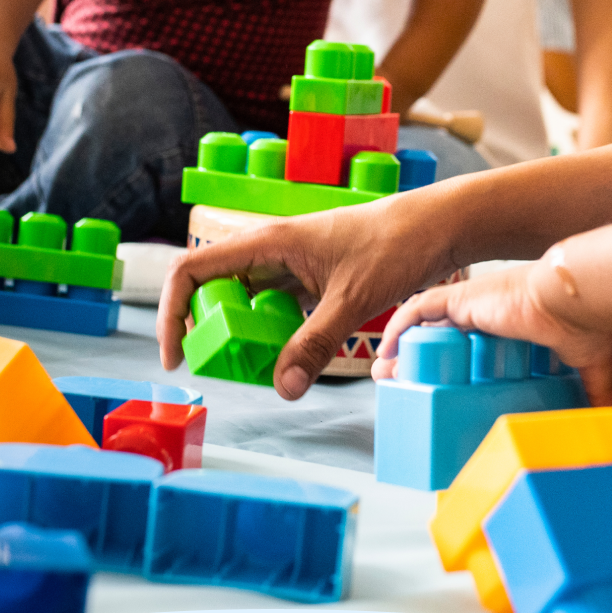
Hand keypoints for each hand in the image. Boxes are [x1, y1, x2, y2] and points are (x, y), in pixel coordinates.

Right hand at [156, 197, 454, 397]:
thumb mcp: (353, 299)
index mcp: (267, 242)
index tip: (177, 354)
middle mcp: (271, 249)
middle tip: (225, 368)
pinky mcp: (313, 277)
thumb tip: (282, 388)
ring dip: (241, 334)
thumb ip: (314, 343)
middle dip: (208, 329)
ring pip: (245, 300)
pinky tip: (289, 355)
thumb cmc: (397, 245)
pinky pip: (275, 307)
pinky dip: (272, 332)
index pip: (191, 270)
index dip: (172, 311)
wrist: (439, 225)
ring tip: (256, 367)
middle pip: (213, 289)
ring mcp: (292, 263)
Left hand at [371, 251, 611, 406]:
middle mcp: (484, 311)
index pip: (470, 338)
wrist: (575, 299)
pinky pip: (417, 309)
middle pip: (439, 333)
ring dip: (401, 345)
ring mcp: (470, 303)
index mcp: (508, 323)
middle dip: (415, 357)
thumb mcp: (589, 363)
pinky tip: (387, 350)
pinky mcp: (461, 299)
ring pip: (423, 323)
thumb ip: (597, 390)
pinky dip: (400, 326)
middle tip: (399, 383)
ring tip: (386, 373)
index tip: (436, 383)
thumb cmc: (584, 323)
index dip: (450, 358)